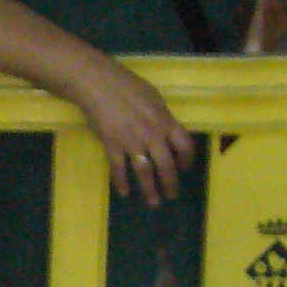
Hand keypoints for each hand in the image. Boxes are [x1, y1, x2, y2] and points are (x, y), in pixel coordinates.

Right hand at [69, 55, 194, 207]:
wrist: (98, 84)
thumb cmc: (126, 86)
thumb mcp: (153, 98)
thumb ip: (161, 117)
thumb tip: (166, 131)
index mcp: (164, 120)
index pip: (184, 145)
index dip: (187, 159)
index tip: (185, 168)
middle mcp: (151, 134)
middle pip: (166, 164)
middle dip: (170, 183)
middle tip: (171, 195)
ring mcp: (131, 141)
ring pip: (144, 171)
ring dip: (149, 189)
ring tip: (153, 202)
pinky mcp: (111, 145)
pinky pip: (118, 168)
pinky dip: (121, 182)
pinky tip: (123, 192)